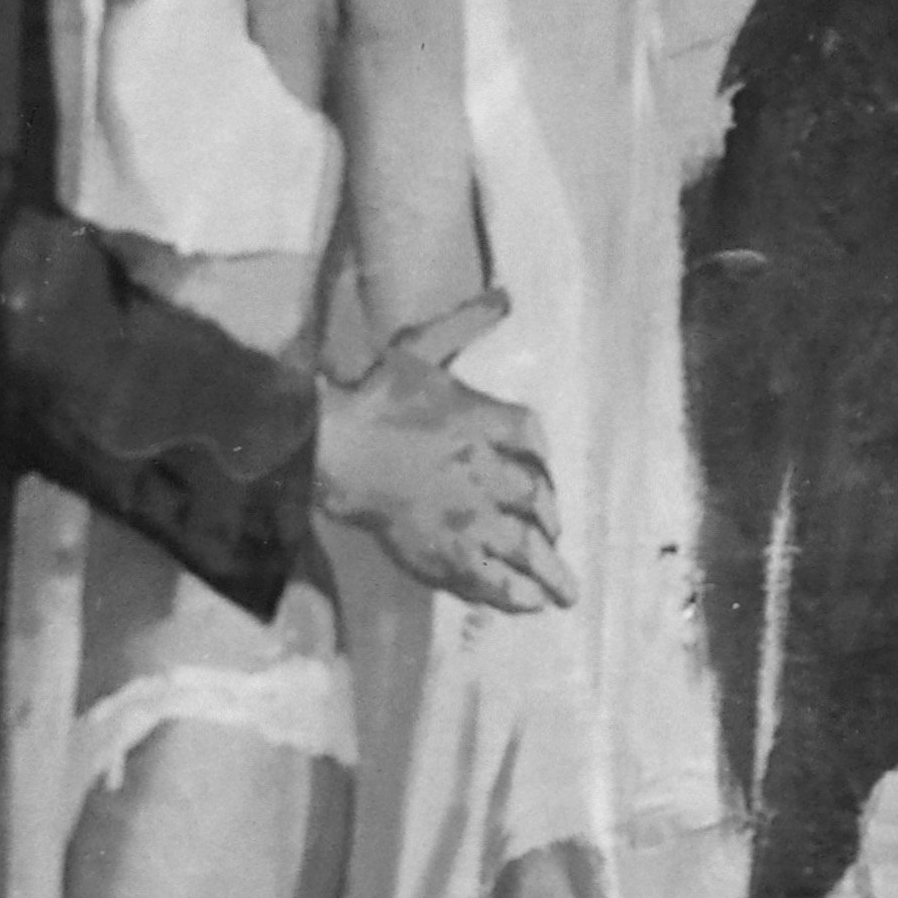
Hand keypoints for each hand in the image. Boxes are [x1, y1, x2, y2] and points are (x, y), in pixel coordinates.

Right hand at [317, 295, 572, 614]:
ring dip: (548, 573)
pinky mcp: (443, 550)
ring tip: (566, 594)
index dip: (542, 465)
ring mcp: (469, 515)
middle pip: (534, 500)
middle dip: (548, 522)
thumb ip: (467, 323)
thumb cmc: (374, 395)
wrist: (332, 446)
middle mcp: (489, 470)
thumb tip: (505, 294)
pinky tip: (527, 604)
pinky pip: (487, 577)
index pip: (534, 442)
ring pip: (522, 547)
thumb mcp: (423, 347)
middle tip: (553, 540)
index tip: (543, 484)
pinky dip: (510, 592)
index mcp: (487, 421)